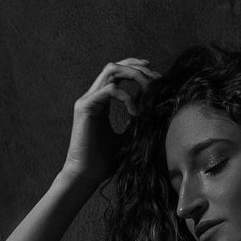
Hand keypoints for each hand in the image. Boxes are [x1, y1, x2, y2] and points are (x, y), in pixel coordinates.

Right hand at [63, 58, 154, 184]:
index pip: (117, 73)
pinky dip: (127, 97)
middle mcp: (93, 97)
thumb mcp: (127, 136)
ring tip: (148, 87)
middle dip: (136, 67)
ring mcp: (87, 100)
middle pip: (114, 66)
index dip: (135, 68)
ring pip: (111, 71)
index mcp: (101, 101)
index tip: (155, 74)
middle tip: (155, 76)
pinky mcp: (85, 107)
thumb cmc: (104, 160)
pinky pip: (110, 90)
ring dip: (132, 74)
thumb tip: (155, 109)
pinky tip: (135, 112)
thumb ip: (135, 119)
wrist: (87, 174)